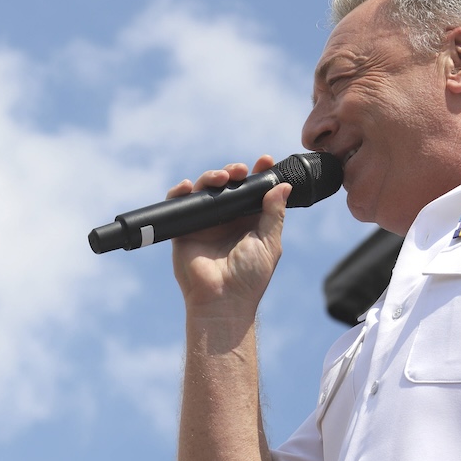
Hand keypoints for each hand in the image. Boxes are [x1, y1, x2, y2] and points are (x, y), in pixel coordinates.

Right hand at [169, 155, 290, 316]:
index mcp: (248, 221)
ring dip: (211, 176)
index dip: (258, 174)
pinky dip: (179, 192)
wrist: (222, 300)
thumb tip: (283, 186)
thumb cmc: (250, 277)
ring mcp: (204, 223)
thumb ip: (274, 214)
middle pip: (227, 184)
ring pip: (203, 189)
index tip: (265, 161)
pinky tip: (186, 186)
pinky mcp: (183, 230)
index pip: (253, 190)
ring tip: (221, 177)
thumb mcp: (269, 242)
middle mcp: (226, 219)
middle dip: (233, 171)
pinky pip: (178, 205)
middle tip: (240, 171)